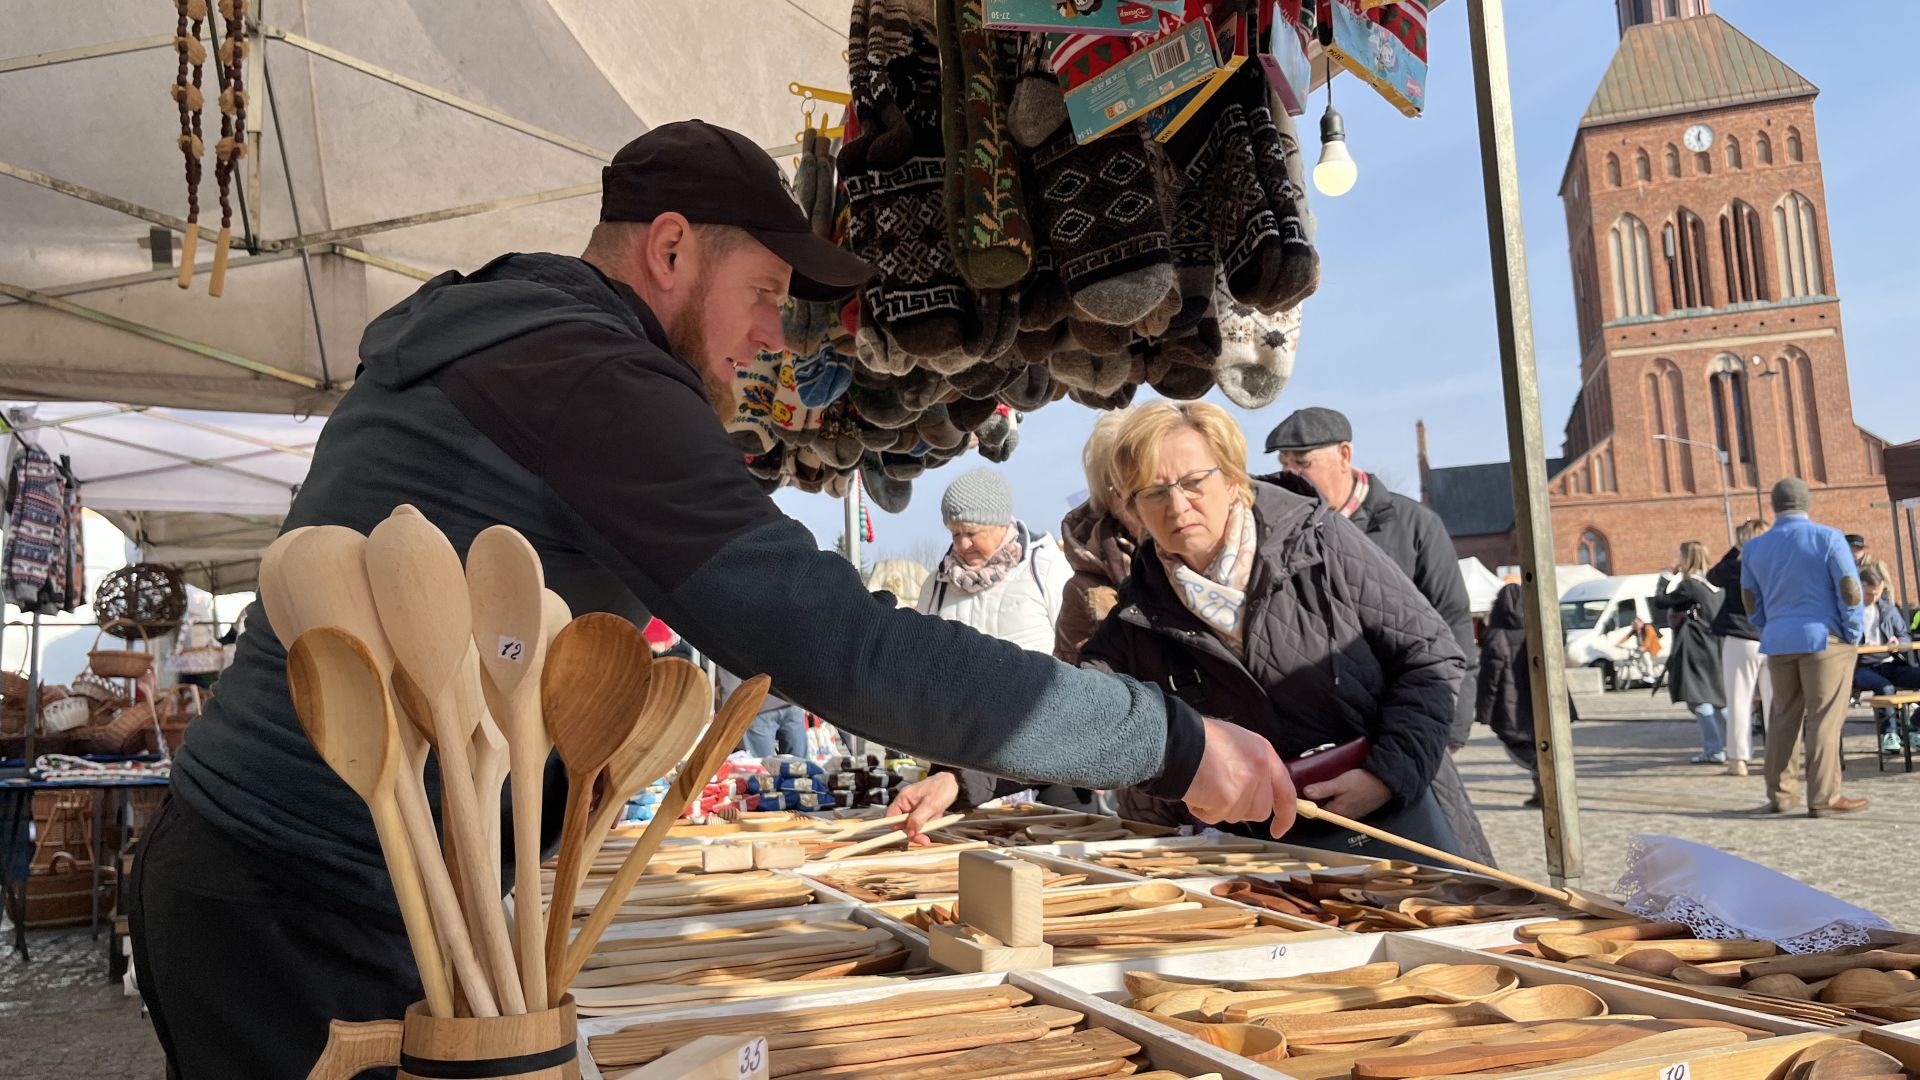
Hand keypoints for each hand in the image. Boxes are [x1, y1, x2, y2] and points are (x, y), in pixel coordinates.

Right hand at [886, 771, 958, 845]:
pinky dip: (927, 826)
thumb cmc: (942, 788)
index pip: (890, 817)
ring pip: (911, 827)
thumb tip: (910, 832)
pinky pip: (920, 825)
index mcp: (903, 799)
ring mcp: (913, 810)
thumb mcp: (931, 804)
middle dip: (912, 833)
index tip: (908, 834)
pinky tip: (935, 822)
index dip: (896, 828)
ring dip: (921, 831)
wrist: (953, 783)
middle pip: (901, 825)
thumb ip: (919, 818)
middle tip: (924, 839)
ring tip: (932, 828)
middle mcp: (906, 805)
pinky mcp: (921, 814)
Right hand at [1182, 718, 1297, 838]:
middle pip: (1259, 810)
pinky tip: (1195, 791)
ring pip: (1237, 816)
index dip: (1284, 815)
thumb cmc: (1198, 740)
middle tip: (1218, 793)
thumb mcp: (1235, 743)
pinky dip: (1202, 810)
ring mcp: (1245, 784)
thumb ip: (1251, 766)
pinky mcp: (1228, 798)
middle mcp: (1260, 768)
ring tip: (1204, 785)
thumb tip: (1257, 794)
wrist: (1176, 741)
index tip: (1278, 830)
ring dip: (1218, 808)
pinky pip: (1215, 817)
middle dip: (1240, 809)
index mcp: (1264, 752)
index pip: (1285, 792)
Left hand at [1302, 767, 1391, 819]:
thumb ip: (1323, 789)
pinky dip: (1339, 797)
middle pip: (1326, 809)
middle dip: (1318, 800)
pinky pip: (1344, 803)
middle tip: (1311, 787)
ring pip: (1335, 806)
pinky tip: (1338, 788)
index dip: (1308, 803)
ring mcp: (1353, 812)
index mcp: (1338, 811)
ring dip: (1328, 798)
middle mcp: (1344, 815)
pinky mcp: (1360, 806)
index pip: (1317, 811)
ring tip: (1324, 785)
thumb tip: (1306, 793)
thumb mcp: (1341, 783)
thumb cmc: (1365, 781)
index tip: (1301, 794)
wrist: (1387, 781)